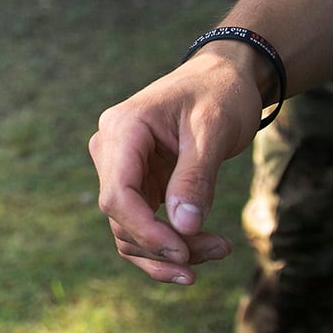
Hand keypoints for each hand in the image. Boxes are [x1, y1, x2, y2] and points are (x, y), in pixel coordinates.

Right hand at [87, 49, 264, 284]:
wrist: (222, 79)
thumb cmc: (219, 94)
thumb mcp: (214, 129)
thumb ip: (196, 177)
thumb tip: (184, 229)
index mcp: (122, 130)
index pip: (117, 196)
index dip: (146, 232)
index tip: (184, 253)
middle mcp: (110, 151)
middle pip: (122, 219)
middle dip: (166, 245)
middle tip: (220, 250)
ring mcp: (120, 170)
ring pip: (128, 231)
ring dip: (169, 252)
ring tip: (219, 249)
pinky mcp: (136, 185)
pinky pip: (140, 227)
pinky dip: (167, 245)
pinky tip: (198, 252)